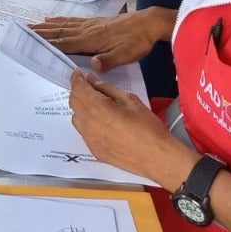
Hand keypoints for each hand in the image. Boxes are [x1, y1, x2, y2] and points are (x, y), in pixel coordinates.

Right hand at [32, 8, 174, 71]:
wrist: (149, 23)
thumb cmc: (138, 41)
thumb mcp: (127, 55)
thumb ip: (109, 60)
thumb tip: (93, 65)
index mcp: (92, 40)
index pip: (66, 42)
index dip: (48, 42)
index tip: (32, 40)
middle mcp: (87, 30)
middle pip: (60, 32)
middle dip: (41, 32)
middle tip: (24, 31)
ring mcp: (90, 24)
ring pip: (64, 25)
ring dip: (47, 26)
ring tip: (32, 25)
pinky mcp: (95, 21)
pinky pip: (72, 20)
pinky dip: (59, 20)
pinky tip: (52, 19)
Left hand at [68, 70, 196, 186]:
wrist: (156, 157)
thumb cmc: (147, 127)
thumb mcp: (130, 100)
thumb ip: (107, 88)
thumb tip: (92, 81)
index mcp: (97, 108)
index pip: (77, 88)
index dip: (76, 78)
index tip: (79, 74)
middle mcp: (88, 124)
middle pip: (73, 102)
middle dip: (78, 91)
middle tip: (89, 87)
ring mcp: (90, 139)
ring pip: (76, 118)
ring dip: (81, 108)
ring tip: (96, 104)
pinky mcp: (94, 150)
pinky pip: (83, 132)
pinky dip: (87, 123)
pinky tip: (101, 122)